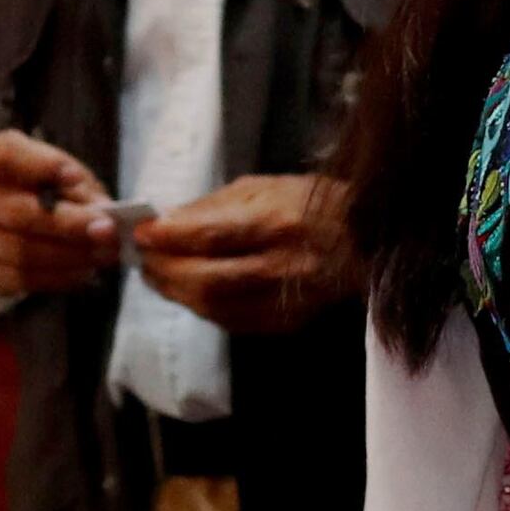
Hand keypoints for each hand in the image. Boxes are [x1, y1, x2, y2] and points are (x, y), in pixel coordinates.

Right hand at [0, 131, 122, 296]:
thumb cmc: (21, 188)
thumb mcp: (47, 170)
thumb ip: (74, 183)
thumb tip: (103, 210)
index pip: (7, 156)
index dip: (42, 165)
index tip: (75, 176)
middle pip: (20, 213)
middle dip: (70, 224)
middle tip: (108, 230)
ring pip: (23, 252)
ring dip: (70, 256)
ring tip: (103, 254)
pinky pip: (20, 279)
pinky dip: (57, 278)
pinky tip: (82, 272)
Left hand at [130, 172, 357, 332]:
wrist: (367, 241)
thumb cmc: (312, 204)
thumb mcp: (264, 187)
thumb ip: (213, 207)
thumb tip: (166, 222)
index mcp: (279, 222)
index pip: (213, 235)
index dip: (171, 238)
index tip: (142, 234)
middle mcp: (283, 266)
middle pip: (208, 280)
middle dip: (166, 271)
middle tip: (144, 260)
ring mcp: (286, 300)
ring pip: (215, 307)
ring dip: (178, 293)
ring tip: (158, 277)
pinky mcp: (286, 322)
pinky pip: (231, 321)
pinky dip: (202, 308)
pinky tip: (189, 293)